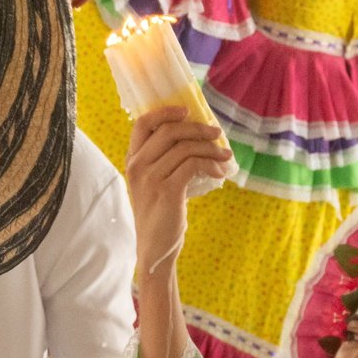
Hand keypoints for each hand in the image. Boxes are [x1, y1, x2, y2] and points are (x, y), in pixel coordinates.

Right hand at [125, 107, 232, 274]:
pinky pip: (193, 164)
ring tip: (225, 157)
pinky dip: (211, 165)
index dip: (166, 112)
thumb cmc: (160, 213)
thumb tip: (196, 137)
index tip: (188, 111)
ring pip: (186, 148)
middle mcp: (137, 166)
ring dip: (211, 149)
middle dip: (198, 129)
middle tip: (217, 135)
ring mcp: (150, 178)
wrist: (154, 247)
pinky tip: (220, 173)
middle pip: (170, 131)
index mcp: (132, 160)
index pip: (143, 123)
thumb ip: (165, 160)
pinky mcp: (167, 190)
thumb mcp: (155, 182)